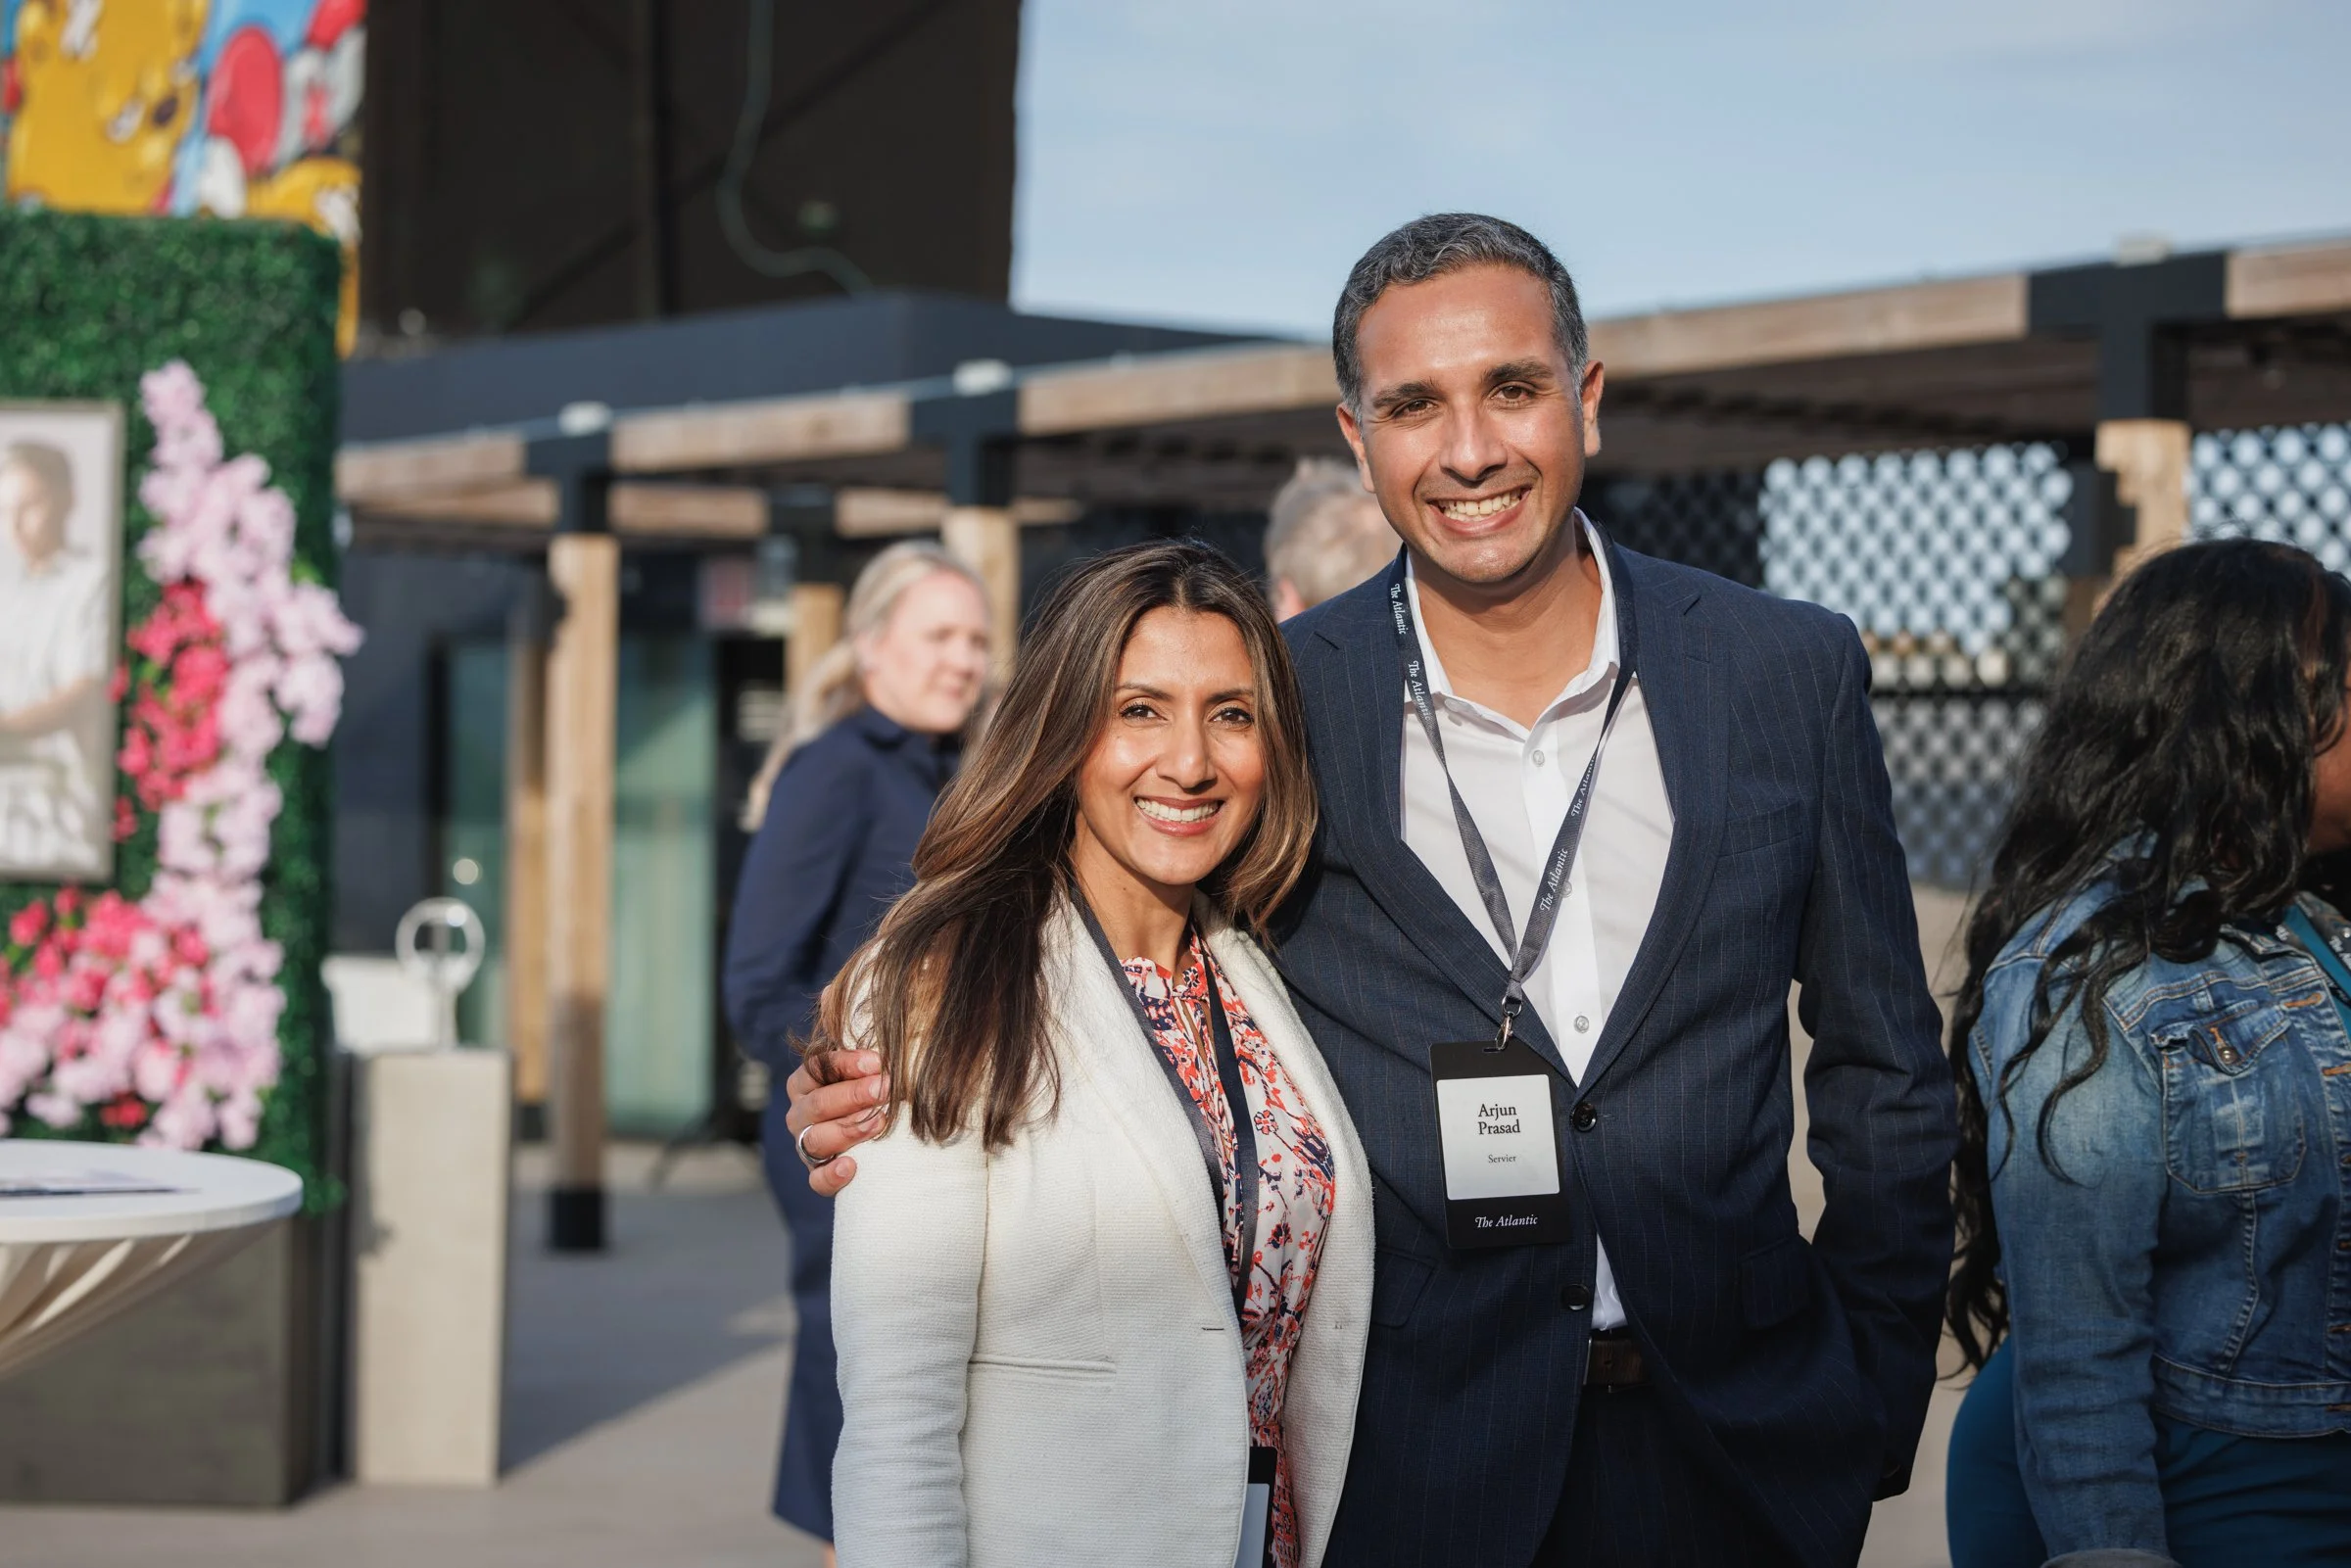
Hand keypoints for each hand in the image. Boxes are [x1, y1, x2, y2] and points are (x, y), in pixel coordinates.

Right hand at [782, 1049, 889, 1196]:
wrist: (881, 1137)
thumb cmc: (875, 1092)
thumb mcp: (870, 1071)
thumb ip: (872, 1061)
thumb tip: (893, 1049)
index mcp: (805, 1083)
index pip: (816, 1068)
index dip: (846, 1064)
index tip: (878, 1063)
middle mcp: (800, 1114)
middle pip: (818, 1104)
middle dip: (853, 1095)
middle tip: (885, 1088)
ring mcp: (805, 1145)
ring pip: (816, 1139)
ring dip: (849, 1129)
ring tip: (879, 1121)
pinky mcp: (818, 1174)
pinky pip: (817, 1180)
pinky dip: (831, 1175)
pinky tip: (851, 1167)